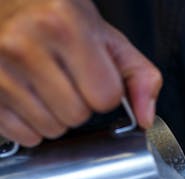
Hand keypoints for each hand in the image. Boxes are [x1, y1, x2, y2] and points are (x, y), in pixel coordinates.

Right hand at [0, 0, 161, 146]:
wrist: (9, 3)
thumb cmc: (57, 18)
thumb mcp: (106, 36)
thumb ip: (137, 75)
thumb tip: (145, 118)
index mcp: (65, 26)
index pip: (105, 96)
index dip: (105, 92)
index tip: (93, 77)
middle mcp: (25, 44)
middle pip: (76, 116)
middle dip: (80, 105)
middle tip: (68, 80)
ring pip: (50, 129)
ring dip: (56, 117)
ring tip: (47, 87)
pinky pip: (21, 135)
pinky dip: (31, 126)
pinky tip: (29, 98)